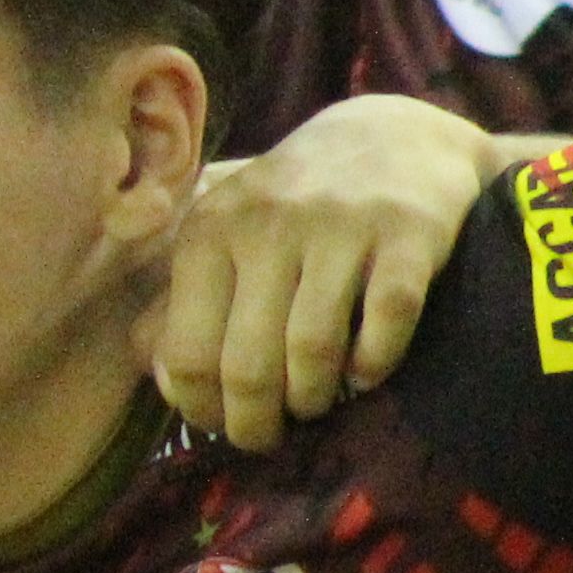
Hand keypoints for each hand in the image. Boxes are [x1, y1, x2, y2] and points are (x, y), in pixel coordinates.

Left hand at [154, 96, 507, 451]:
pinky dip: (374, 365)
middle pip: (248, 367)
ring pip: (313, 353)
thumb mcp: (223, 237)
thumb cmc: (293, 208)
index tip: (223, 424)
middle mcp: (266, 225)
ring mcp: (339, 227)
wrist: (394, 137)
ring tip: (316, 402)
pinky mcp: (407, 233)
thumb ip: (180, 303)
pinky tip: (366, 370)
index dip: (204, 410)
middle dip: (257, 424)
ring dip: (314, 399)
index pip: (187, 354)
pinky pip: (385, 325)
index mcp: (208, 231)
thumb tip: (165, 382)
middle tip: (270, 435)